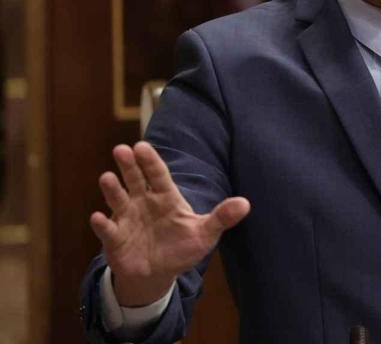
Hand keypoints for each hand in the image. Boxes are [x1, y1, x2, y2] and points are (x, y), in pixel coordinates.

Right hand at [89, 141, 249, 305]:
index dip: (150, 161)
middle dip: (128, 165)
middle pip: (135, 180)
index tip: (142, 146)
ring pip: (119, 200)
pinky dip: (102, 224)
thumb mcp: (205, 233)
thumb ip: (222, 217)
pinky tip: (98, 217)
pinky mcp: (116, 238)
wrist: (159, 272)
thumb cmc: (182, 246)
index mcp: (166, 197)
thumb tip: (245, 204)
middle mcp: (144, 202)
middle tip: (121, 149)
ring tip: (106, 177)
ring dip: (112, 190)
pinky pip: (108, 230)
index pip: (159, 175)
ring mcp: (127, 219)